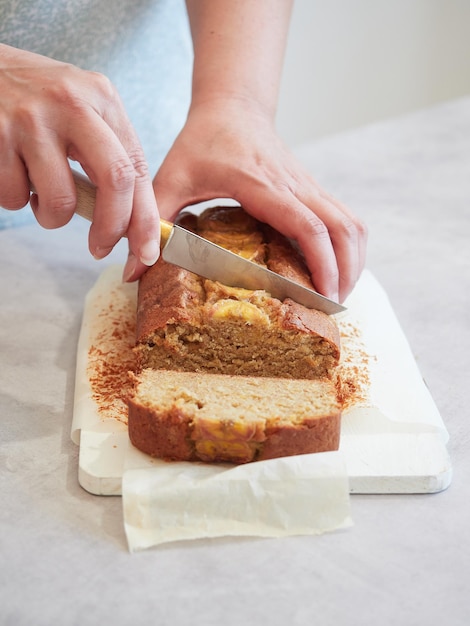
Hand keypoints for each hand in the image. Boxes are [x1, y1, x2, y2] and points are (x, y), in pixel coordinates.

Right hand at [0, 44, 159, 279]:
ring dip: (51, 217)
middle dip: (112, 228)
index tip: (146, 252)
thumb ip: (107, 154)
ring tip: (40, 197)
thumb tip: (131, 221)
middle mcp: (72, 104)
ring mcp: (32, 119)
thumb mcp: (80, 110)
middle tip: (100, 248)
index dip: (145, 219)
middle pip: (115, 181)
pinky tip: (13, 174)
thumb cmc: (35, 99)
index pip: (137, 169)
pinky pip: (15, 197)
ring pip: (60, 201)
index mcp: (102, 98)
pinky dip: (16, 200)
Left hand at [153, 98, 366, 302]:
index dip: (322, 265)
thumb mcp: (170, 177)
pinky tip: (334, 269)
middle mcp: (295, 185)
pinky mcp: (313, 189)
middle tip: (331, 309)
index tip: (323, 298)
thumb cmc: (202, 142)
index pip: (307, 226)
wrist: (233, 105)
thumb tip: (132, 270)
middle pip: (342, 230)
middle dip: (346, 273)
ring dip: (353, 262)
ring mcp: (309, 186)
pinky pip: (345, 220)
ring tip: (337, 296)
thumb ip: (152, 220)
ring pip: (352, 225)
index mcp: (263, 185)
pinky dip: (349, 248)